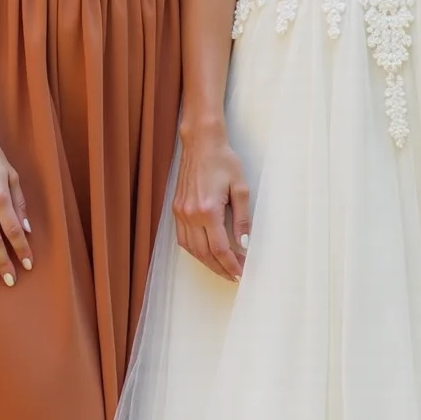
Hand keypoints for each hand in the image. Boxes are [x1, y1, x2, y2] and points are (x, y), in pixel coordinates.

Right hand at [173, 124, 250, 281]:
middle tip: (235, 275)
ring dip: (207, 263)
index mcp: (208, 210)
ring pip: (191, 249)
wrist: (201, 144)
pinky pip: (182, 239)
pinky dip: (194, 251)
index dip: (231, 264)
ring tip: (223, 268)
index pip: (220, 248)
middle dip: (221, 268)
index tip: (241, 272)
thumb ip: (242, 218)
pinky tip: (205, 253)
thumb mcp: (241, 188)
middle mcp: (191, 214)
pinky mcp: (176, 209)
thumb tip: (244, 243)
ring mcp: (181, 212)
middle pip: (205, 254)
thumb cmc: (224, 161)